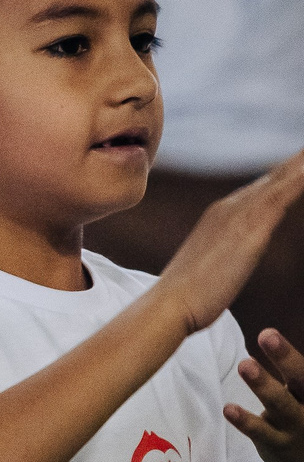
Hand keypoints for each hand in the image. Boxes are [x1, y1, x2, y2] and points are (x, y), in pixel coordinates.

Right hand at [155, 148, 303, 335]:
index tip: (303, 161)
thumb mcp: (210, 270)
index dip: (288, 172)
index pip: (265, 187)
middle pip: (277, 175)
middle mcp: (231, 207)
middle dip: (301, 159)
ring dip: (303, 162)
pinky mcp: (253, 227)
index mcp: (222, 215)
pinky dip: (301, 176)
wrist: (171, 302)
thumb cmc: (187, 296)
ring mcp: (241, 214)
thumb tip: (226, 264)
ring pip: (285, 178)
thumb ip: (223, 258)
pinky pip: (285, 192)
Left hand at [231, 329, 303, 461]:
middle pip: (302, 380)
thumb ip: (291, 373)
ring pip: (281, 404)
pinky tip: (229, 408)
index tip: (269, 332)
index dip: (287, 353)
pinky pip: (261, 433)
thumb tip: (268, 336)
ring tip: (245, 364)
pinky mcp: (277, 446)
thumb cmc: (302, 417)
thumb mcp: (302, 395)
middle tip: (266, 334)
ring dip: (263, 385)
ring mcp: (296, 428)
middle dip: (285, 357)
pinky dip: (245, 421)